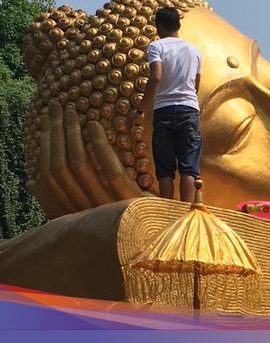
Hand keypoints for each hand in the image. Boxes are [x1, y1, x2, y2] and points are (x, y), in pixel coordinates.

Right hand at [26, 102, 145, 218]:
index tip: (43, 125)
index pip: (47, 181)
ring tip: (72, 112)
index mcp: (73, 216)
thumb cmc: (129, 219)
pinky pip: (111, 172)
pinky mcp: (131, 202)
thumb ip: (67, 198)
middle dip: (53, 134)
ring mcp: (108, 209)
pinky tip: (95, 125)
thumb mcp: (95, 210)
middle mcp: (86, 214)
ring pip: (79, 166)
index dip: (42, 150)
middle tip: (55, 108)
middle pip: (58, 169)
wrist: (165, 234)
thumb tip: (31, 181)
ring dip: (72, 134)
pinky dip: (100, 146)